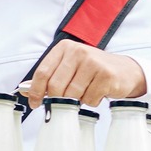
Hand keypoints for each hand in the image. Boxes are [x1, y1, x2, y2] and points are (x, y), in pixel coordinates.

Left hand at [27, 40, 146, 108]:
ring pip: (72, 95)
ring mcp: (93, 63)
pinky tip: (98, 92)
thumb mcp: (70, 67)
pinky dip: (91, 102)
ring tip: (86, 92)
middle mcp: (78, 52)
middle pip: (55, 86)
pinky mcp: (106, 76)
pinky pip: (89, 100)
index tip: (34, 103)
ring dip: (77, 101)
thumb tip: (26, 91)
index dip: (35, 91)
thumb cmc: (93, 70)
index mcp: (65, 48)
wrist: (124, 71)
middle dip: (57, 99)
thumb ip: (49, 77)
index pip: (42, 72)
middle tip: (64, 102)